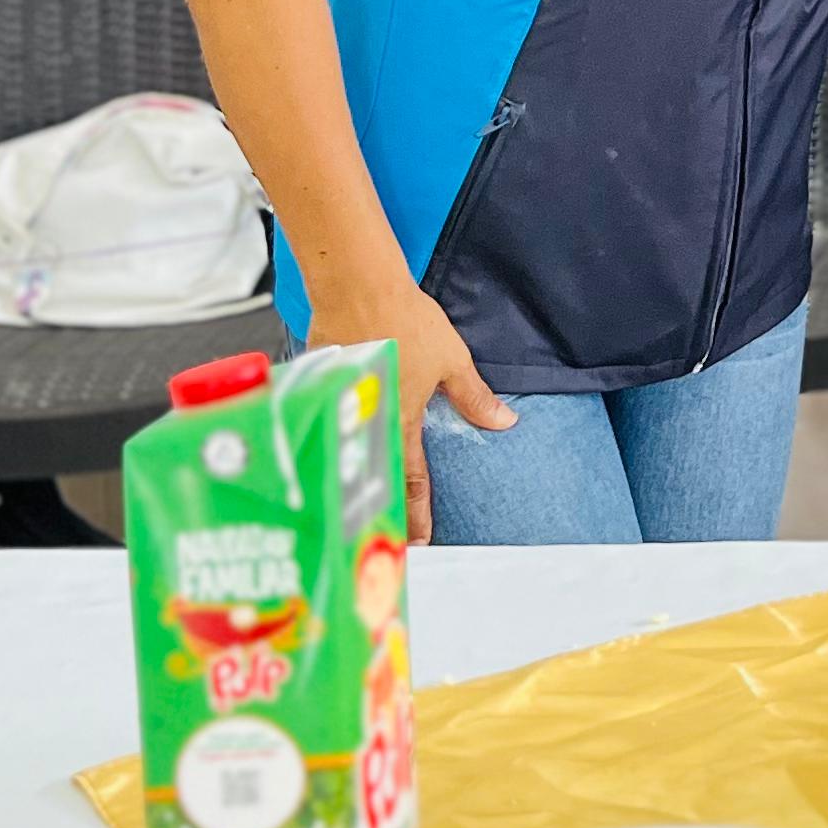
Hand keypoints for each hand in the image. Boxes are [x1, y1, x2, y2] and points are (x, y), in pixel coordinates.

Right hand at [309, 272, 512, 538]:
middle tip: (393, 540)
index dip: (418, 512)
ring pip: (355, 451)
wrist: (357, 286)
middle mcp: (371, 419)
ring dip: (362, 482)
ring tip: (365, 511)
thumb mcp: (452, 359)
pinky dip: (337, 440)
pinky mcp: (323, 385)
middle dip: (388, 510)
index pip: (413, 478)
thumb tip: (504, 422)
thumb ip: (474, 397)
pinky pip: (333, 420)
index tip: (421, 540)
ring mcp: (344, 404)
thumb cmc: (404, 319)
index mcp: (403, 418)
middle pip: (379, 474)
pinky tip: (336, 450)